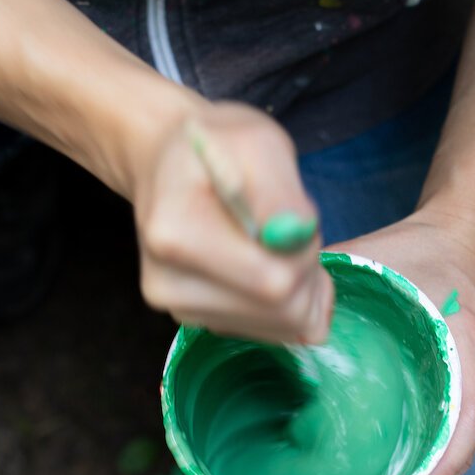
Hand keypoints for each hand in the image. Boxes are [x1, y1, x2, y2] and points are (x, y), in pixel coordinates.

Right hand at [131, 102, 333, 344]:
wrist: (168, 163)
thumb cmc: (215, 145)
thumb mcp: (256, 142)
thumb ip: (278, 191)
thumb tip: (296, 238)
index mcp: (175, 236)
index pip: (273, 282)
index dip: (304, 252)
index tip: (295, 214)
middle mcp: (168, 286)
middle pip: (282, 312)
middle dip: (306, 269)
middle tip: (290, 226)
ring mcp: (182, 311)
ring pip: (283, 327)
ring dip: (300, 284)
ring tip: (275, 240)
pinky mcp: (200, 324)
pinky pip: (274, 332)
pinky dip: (289, 302)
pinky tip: (270, 264)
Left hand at [330, 209, 474, 474]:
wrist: (463, 233)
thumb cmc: (414, 248)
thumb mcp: (372, 257)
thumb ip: (324, 282)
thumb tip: (261, 314)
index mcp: (462, 340)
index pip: (466, 412)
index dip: (440, 461)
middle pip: (457, 452)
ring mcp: (469, 388)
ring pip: (450, 457)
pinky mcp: (454, 396)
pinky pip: (441, 445)